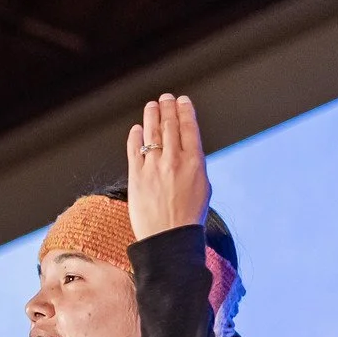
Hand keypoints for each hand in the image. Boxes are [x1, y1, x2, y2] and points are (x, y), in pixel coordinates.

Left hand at [126, 93, 211, 239]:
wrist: (168, 238)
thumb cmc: (188, 218)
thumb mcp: (203, 188)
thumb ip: (195, 167)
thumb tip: (188, 154)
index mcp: (194, 162)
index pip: (189, 128)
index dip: (185, 111)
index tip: (182, 101)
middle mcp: (174, 161)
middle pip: (170, 126)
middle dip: (167, 108)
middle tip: (165, 98)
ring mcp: (153, 168)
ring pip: (151, 134)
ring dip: (151, 116)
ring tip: (151, 106)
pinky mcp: (136, 177)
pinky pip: (134, 151)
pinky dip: (135, 137)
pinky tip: (136, 130)